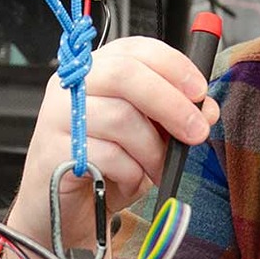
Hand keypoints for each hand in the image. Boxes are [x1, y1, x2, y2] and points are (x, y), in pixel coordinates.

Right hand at [6, 36, 219, 250]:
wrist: (67, 210)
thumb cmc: (105, 166)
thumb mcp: (147, 135)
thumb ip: (173, 115)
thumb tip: (206, 109)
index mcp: (98, 70)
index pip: (137, 49)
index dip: (174, 66)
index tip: (200, 92)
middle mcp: (73, 85)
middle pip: (127, 75)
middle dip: (171, 104)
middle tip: (196, 132)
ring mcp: (58, 115)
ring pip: (121, 118)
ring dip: (152, 150)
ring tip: (157, 169)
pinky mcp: (53, 150)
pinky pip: (107, 155)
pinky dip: (130, 172)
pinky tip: (129, 181)